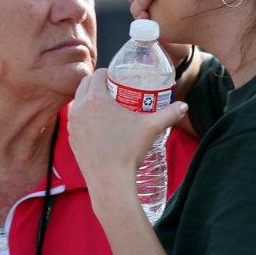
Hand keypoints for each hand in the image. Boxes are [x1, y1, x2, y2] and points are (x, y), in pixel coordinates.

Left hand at [68, 69, 186, 199]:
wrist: (110, 181)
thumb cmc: (129, 151)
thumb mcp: (151, 128)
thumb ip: (169, 114)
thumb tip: (184, 106)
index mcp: (96, 99)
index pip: (98, 74)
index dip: (108, 73)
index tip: (118, 78)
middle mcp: (79, 108)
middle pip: (85, 84)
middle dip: (98, 83)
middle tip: (114, 89)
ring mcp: (73, 124)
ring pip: (78, 101)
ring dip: (88, 98)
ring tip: (105, 105)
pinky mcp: (71, 138)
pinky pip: (75, 119)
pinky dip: (84, 116)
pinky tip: (96, 123)